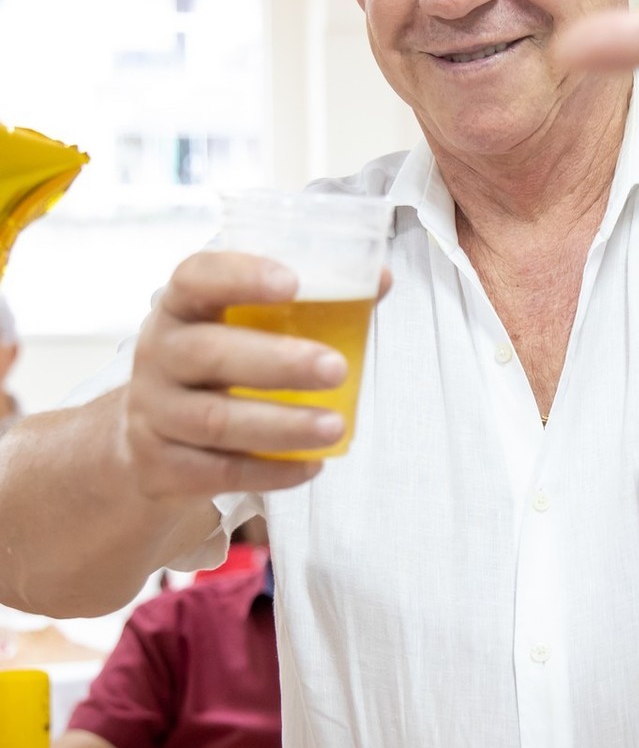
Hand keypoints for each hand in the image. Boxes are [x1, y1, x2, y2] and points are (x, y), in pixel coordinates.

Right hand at [119, 252, 390, 501]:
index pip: (197, 277)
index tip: (293, 283)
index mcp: (181, 306)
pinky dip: (270, 472)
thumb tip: (378, 279)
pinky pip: (218, 471)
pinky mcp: (161, 463)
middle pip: (210, 354)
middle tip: (336, 368)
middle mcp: (158, 353)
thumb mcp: (247, 326)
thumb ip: (310, 302)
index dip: (240, 276)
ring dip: (282, 425)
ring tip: (335, 426)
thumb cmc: (219, 363)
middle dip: (279, 363)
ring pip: (216, 420)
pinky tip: (312, 465)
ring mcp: (155, 411)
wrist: (150, 436)